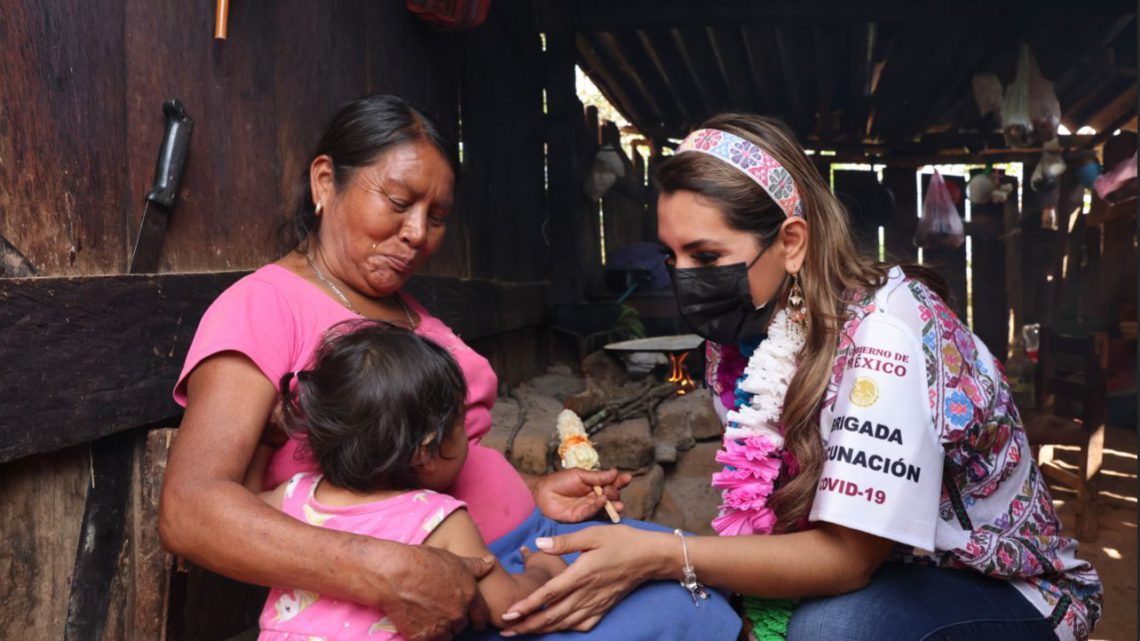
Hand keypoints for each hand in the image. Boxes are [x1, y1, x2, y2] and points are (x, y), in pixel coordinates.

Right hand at [378, 543, 495, 640]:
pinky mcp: (423, 638)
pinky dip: (425, 636)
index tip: (476, 622)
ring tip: (428, 616)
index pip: (481, 615)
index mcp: (469, 595)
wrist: (394, 574)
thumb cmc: (423, 562)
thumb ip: (475, 566)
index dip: (478, 618)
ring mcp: (441, 628)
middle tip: (441, 610)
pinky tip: (417, 624)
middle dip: (454, 620)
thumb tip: (491, 562)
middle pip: (461, 625)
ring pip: (447, 636)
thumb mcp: (453, 559)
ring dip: (440, 630)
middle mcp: (458, 614)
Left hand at [500, 525, 661, 634]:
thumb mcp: (593, 533)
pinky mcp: (603, 608)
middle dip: (526, 625)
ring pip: (564, 623)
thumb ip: (564, 541)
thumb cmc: (622, 541)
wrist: (650, 557)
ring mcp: (596, 604)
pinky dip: (564, 629)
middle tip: (504, 630)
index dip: (527, 606)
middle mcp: (587, 594)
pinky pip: (580, 625)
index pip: (548, 594)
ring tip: (520, 632)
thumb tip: (538, 544)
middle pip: (551, 616)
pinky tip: (554, 629)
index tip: (508, 614)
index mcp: (581, 574)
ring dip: (540, 629)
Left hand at [532, 468, 630, 522]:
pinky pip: (593, 512)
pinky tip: (603, 501)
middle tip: (613, 489)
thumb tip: (615, 472)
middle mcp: (595, 497)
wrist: (542, 492)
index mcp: (595, 485)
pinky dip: (599, 506)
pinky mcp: (581, 517)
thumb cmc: (560, 481)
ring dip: (612, 504)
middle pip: (611, 496)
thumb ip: (597, 476)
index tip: (627, 477)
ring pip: (605, 506)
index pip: (611, 483)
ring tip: (618, 503)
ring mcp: (589, 507)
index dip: (620, 481)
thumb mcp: (580, 475)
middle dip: (615, 493)